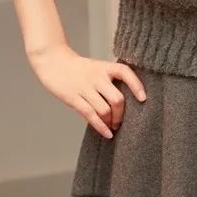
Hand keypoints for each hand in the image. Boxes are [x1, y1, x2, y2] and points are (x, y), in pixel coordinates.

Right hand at [28, 44, 145, 138]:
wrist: (53, 62)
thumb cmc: (78, 68)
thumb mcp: (97, 68)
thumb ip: (110, 80)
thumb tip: (125, 101)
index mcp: (105, 67)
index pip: (125, 72)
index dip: (136, 85)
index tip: (143, 99)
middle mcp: (97, 77)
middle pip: (117, 98)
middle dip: (122, 114)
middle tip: (121, 122)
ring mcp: (85, 88)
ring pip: (104, 110)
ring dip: (111, 122)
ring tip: (113, 127)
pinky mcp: (73, 98)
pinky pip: (90, 115)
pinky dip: (101, 126)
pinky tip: (107, 133)